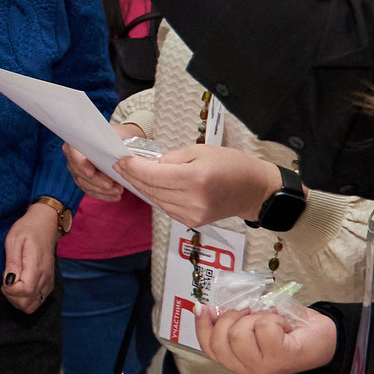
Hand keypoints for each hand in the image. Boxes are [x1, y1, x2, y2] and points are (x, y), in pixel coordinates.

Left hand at [0, 201, 60, 312]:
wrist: (45, 223)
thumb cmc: (28, 229)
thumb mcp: (14, 240)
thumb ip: (12, 262)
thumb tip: (9, 281)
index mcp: (36, 266)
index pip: (25, 291)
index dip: (10, 290)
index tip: (4, 277)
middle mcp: (45, 277)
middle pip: (27, 303)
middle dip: (11, 297)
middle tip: (6, 280)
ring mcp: (48, 282)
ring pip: (32, 306)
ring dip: (17, 300)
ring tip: (11, 283)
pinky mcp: (48, 283)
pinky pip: (37, 301)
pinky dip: (25, 299)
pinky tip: (19, 285)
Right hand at [66, 120, 144, 201]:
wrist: (120, 139)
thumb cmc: (117, 136)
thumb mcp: (116, 135)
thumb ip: (113, 144)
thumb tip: (117, 156)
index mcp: (77, 143)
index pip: (75, 156)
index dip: (82, 165)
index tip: (91, 173)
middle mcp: (73, 157)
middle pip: (80, 173)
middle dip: (97, 182)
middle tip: (112, 186)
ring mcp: (77, 170)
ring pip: (85, 184)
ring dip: (101, 190)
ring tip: (118, 191)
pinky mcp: (83, 180)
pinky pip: (90, 190)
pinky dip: (102, 195)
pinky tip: (114, 196)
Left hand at [114, 142, 283, 228]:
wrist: (254, 190)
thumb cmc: (231, 164)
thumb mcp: (200, 150)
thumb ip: (172, 158)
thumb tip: (150, 164)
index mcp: (194, 179)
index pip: (153, 175)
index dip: (133, 168)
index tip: (120, 160)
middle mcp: (192, 200)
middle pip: (152, 189)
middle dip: (133, 177)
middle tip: (120, 166)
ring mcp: (192, 214)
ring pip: (156, 200)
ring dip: (142, 187)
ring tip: (132, 175)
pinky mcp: (192, 222)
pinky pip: (166, 208)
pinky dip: (156, 197)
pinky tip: (151, 187)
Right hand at [196, 303, 338, 373]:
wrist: (326, 338)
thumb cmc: (290, 330)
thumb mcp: (254, 325)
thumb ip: (232, 322)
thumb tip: (206, 309)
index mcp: (239, 363)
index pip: (210, 349)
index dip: (202, 327)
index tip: (202, 307)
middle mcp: (248, 371)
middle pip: (222, 339)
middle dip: (233, 316)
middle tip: (250, 311)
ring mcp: (262, 368)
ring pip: (239, 333)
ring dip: (257, 317)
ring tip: (271, 320)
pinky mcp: (279, 359)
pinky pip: (263, 327)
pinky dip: (274, 318)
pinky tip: (284, 325)